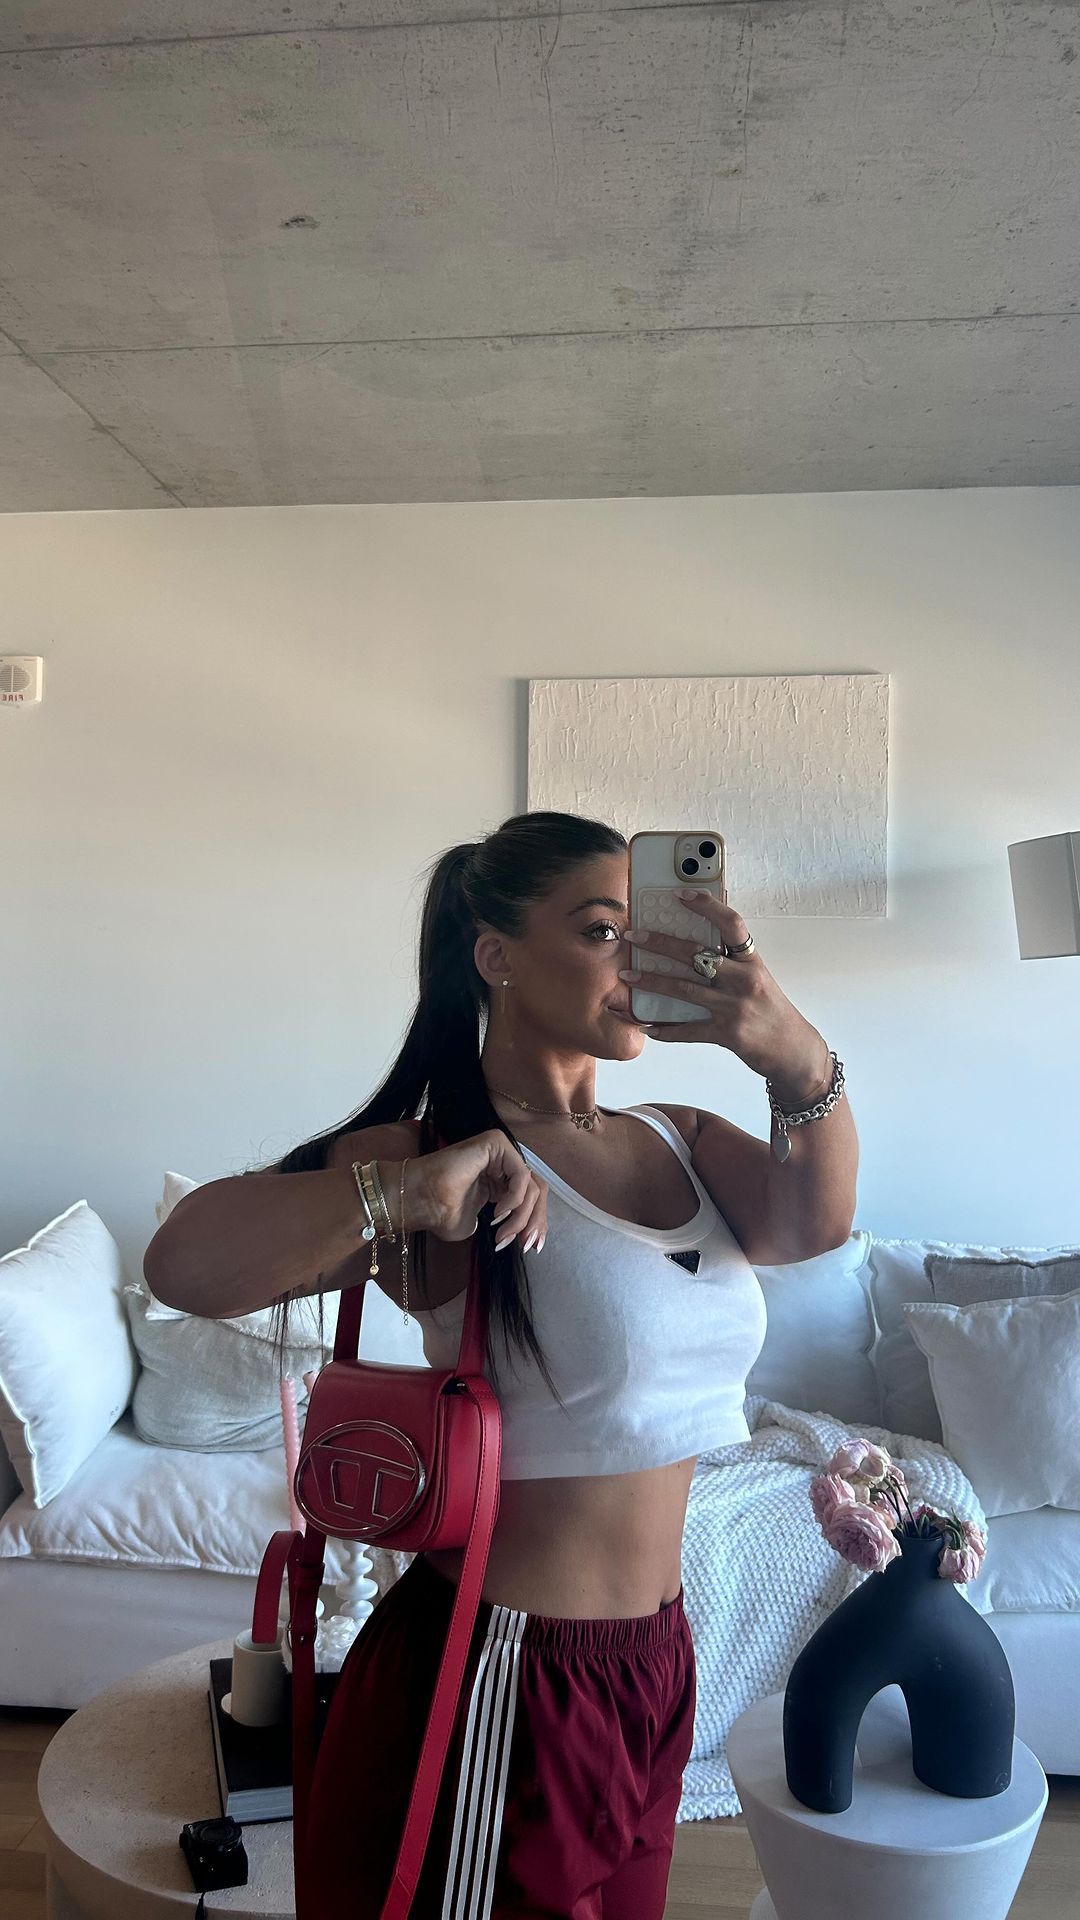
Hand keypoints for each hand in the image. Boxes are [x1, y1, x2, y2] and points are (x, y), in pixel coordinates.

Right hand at [414, 1130, 548, 1253]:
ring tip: (502, 1234)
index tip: (532, 1248)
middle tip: (525, 1245)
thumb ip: (507, 1223)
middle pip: (536, 1191)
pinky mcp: (495, 1143)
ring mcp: (499, 1151)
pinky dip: (515, 1198)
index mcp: (500, 1180)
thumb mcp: (481, 1225)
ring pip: (531, 1186)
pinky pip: (521, 1174)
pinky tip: (498, 1212)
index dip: (536, 1222)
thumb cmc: (440, 1213)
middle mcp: (502, 1163)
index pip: (531, 1197)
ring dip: (521, 1216)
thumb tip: (526, 1235)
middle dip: (534, 1221)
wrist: (420, 1201)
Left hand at [619, 890, 829, 1093]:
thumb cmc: (771, 1010)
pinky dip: (665, 1029)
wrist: (793, 1050)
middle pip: (696, 954)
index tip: (679, 895)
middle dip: (660, 943)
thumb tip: (699, 939)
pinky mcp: (726, 1034)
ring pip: (685, 989)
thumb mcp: (758, 978)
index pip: (731, 924)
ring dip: (652, 981)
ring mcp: (734, 1008)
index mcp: (752, 961)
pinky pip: (688, 1030)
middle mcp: (744, 980)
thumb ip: (733, 961)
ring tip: (627, 975)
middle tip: (633, 935)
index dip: (706, 906)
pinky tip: (646, 1025)